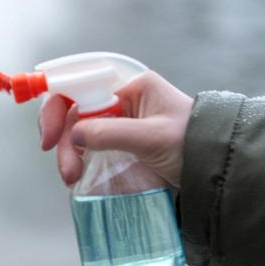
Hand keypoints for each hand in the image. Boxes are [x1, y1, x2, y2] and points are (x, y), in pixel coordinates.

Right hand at [38, 71, 192, 188]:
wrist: (217, 168)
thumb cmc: (193, 145)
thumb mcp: (151, 138)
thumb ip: (110, 133)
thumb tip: (73, 135)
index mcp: (131, 86)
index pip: (79, 86)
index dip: (56, 108)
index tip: (47, 138)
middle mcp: (122, 100)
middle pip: (74, 113)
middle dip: (63, 141)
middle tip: (67, 171)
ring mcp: (121, 122)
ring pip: (78, 132)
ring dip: (69, 154)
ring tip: (73, 179)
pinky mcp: (121, 143)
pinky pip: (89, 147)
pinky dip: (79, 160)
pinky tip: (78, 175)